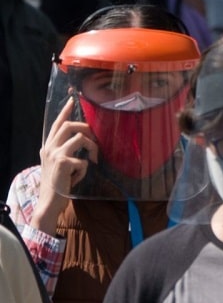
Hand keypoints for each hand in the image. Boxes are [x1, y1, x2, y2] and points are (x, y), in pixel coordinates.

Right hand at [33, 98, 96, 233]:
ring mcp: (55, 155)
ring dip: (91, 148)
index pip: (56, 125)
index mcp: (48, 147)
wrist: (49, 202)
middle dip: (86, 129)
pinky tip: (78, 178)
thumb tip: (81, 139)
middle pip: (69, 126)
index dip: (65, 112)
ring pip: (80, 138)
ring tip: (92, 161)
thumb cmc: (57, 183)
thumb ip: (64, 151)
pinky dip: (85, 169)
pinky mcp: (63, 163)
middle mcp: (50, 148)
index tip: (72, 100)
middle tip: (94, 139)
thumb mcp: (56, 163)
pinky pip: (84, 160)